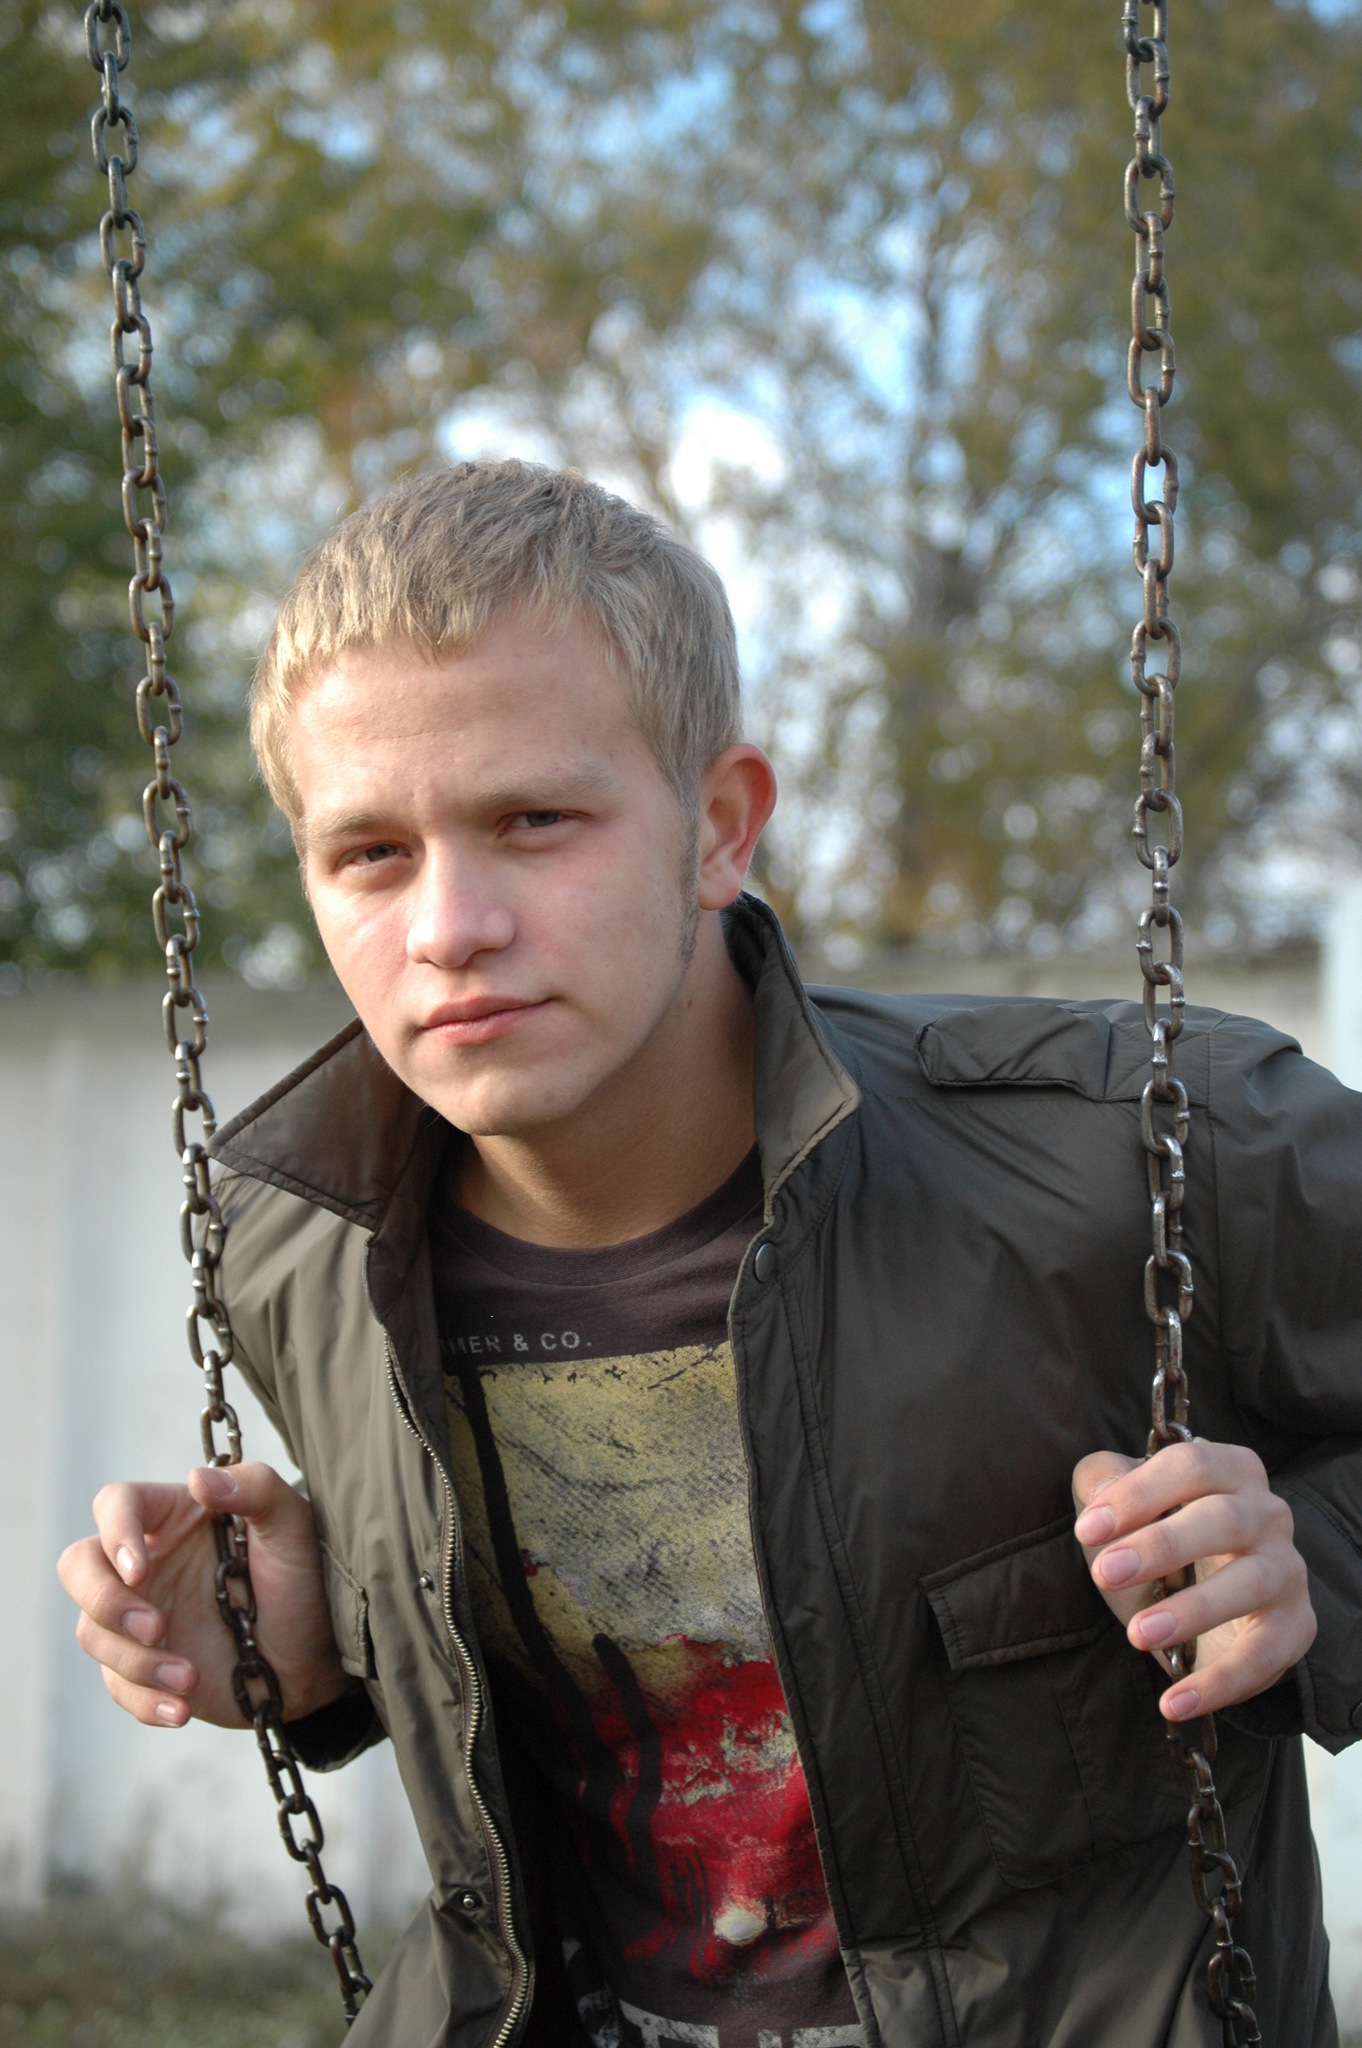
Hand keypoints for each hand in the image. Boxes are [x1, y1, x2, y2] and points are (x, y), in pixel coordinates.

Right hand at [57, 1464, 348, 1729]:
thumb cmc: (303, 1577)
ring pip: (92, 1632)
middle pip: (78, 1566)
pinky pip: (118, 1685)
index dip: (114, 1533)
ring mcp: (140, 1616)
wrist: (318, 1653)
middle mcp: (146, 1563)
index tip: (139, 1570)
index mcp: (174, 1517)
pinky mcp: (144, 1667)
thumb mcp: (292, 1524)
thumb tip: (198, 1479)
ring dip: (135, 1661)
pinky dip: (144, 1701)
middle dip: (104, 1601)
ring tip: (189, 1676)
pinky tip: (182, 1708)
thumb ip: (256, 1488)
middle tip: (156, 1628)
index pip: (115, 1504)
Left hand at [1072, 1440, 1315, 1722]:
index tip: (1088, 1530)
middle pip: (1222, 1519)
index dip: (1138, 1494)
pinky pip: (1265, 1656)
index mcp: (1229, 1469)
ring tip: (1137, 1634)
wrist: (1207, 1604)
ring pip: (1250, 1584)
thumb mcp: (1124, 1504)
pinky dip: (1221, 1682)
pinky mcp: (1296, 1627)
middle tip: (1104, 1574)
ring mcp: (1288, 1570)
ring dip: (1192, 1611)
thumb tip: (1102, 1492)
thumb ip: (1104, 1481)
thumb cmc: (1158, 1536)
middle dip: (1160, 1546)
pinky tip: (1174, 1701)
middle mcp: (1268, 1513)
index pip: (1189, 1467)